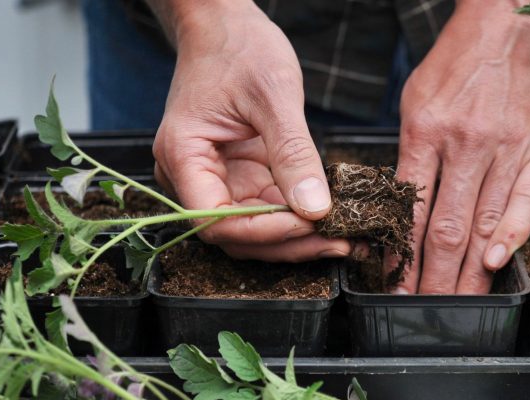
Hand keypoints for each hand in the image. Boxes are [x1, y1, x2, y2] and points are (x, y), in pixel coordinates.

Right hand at [150, 1, 349, 261]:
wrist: (225, 27)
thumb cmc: (239, 48)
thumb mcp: (273, 95)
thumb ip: (293, 154)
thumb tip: (314, 209)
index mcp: (184, 156)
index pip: (215, 220)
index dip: (264, 232)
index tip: (310, 224)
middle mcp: (190, 177)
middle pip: (236, 234)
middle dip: (289, 243)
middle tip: (341, 243)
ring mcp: (215, 180)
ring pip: (254, 230)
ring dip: (297, 239)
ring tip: (345, 239)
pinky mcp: (238, 178)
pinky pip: (267, 211)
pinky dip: (298, 219)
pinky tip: (332, 221)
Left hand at [394, 1, 529, 292]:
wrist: (516, 21)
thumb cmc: (460, 62)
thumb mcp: (417, 100)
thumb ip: (412, 155)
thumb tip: (404, 208)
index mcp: (427, 131)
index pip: (412, 209)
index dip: (403, 254)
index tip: (394, 284)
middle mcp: (466, 145)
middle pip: (447, 228)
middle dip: (434, 278)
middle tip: (424, 311)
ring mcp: (506, 149)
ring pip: (485, 224)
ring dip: (470, 272)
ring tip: (458, 305)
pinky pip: (527, 201)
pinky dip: (513, 235)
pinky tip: (497, 264)